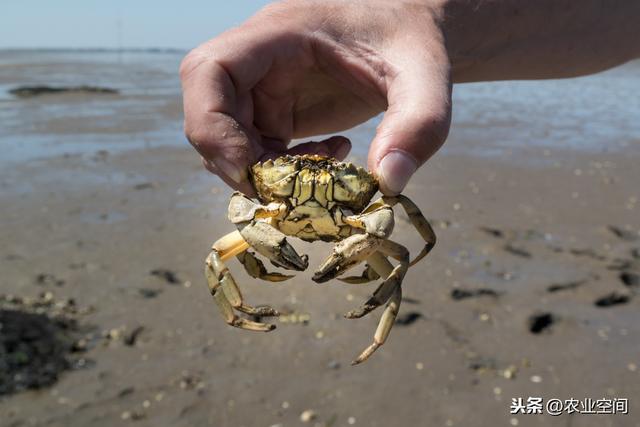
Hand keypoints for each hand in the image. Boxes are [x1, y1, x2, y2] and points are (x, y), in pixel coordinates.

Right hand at [180, 0, 450, 194]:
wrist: (413, 30)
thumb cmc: (414, 39)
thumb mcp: (424, 75)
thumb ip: (417, 124)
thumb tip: (388, 183)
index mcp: (277, 35)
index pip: (207, 71)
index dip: (211, 125)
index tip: (249, 171)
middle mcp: (259, 61)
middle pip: (209, 115)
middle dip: (240, 162)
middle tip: (290, 189)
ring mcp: (265, 87)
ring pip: (230, 141)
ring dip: (265, 172)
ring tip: (325, 168)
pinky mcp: (279, 110)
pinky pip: (258, 150)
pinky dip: (284, 171)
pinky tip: (331, 157)